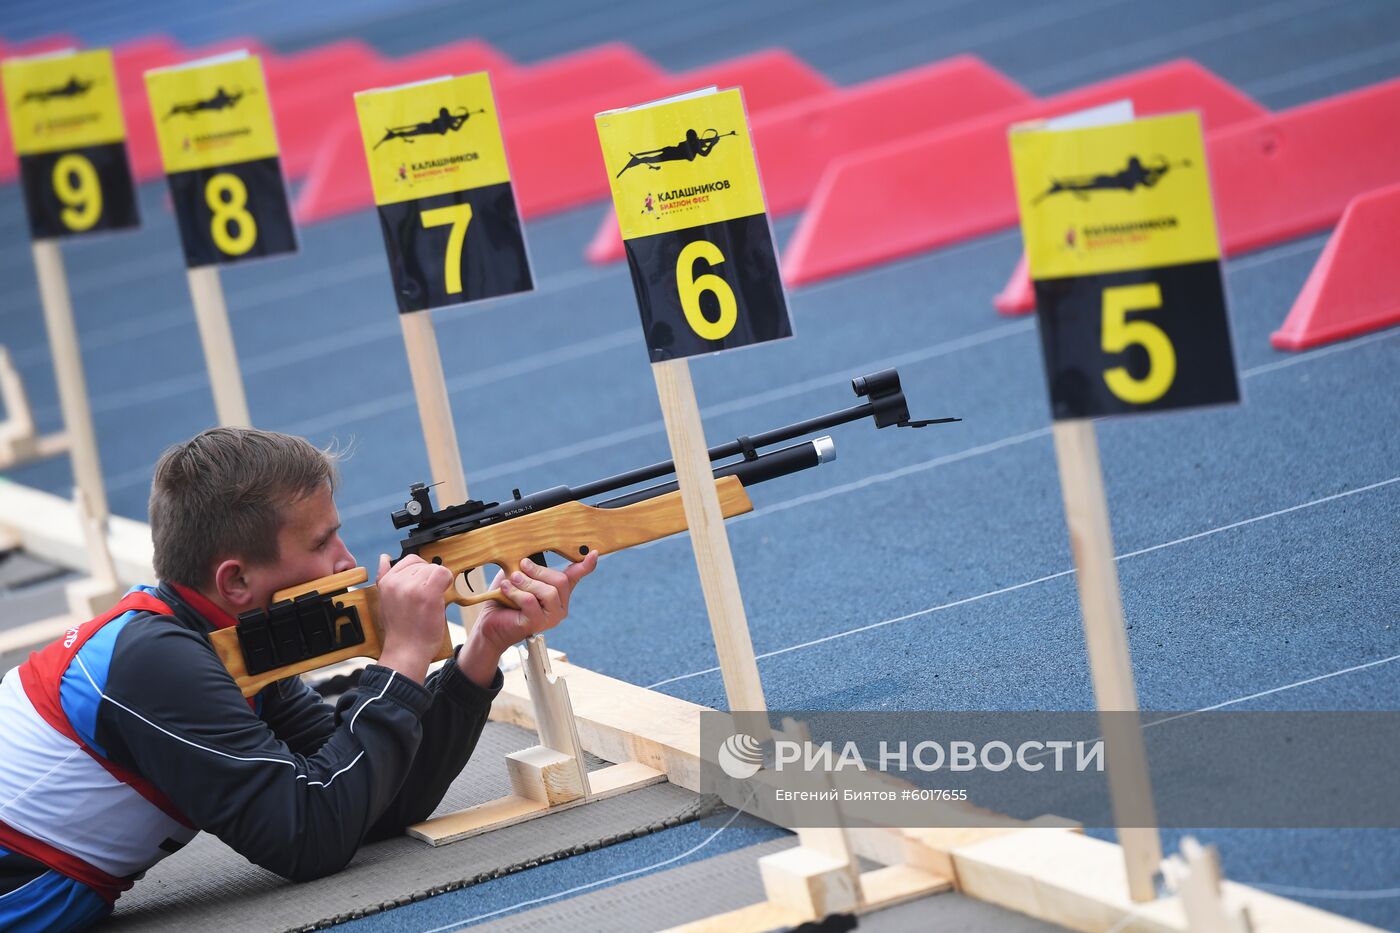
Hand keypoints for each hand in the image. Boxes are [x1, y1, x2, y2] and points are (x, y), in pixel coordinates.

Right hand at [376, 553, 452, 682]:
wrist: (406, 651)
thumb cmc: (400, 629)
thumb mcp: (385, 600)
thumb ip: (385, 577)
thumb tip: (384, 558)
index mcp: (386, 582)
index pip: (409, 560)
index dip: (420, 572)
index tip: (420, 587)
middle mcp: (397, 581)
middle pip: (424, 564)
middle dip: (429, 578)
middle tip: (425, 599)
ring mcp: (412, 587)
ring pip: (434, 568)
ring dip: (438, 583)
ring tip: (430, 602)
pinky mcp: (427, 593)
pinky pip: (443, 573)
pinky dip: (447, 581)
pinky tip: (440, 596)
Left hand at [458, 552, 598, 686]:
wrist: (489, 624)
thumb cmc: (504, 600)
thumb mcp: (518, 577)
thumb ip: (530, 567)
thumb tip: (532, 554)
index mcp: (558, 593)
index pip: (574, 577)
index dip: (585, 565)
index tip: (594, 553)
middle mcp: (559, 606)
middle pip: (560, 581)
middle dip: (539, 570)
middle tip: (522, 564)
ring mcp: (550, 618)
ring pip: (548, 592)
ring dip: (527, 582)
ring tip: (512, 578)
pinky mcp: (537, 624)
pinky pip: (531, 602)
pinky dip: (516, 593)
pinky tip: (506, 588)